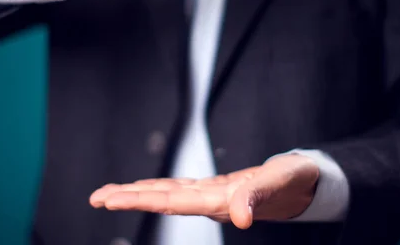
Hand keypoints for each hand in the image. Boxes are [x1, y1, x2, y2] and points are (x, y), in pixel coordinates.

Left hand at [89, 154, 318, 228]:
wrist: (304, 184)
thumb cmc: (293, 182)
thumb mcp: (278, 183)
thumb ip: (258, 197)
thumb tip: (240, 217)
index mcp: (219, 200)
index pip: (171, 202)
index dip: (140, 200)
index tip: (112, 200)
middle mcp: (210, 201)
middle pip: (162, 200)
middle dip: (128, 199)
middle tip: (96, 198)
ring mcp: (211, 195)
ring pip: (168, 194)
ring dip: (139, 194)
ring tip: (111, 195)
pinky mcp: (216, 189)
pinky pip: (181, 188)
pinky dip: (160, 186)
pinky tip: (147, 188)